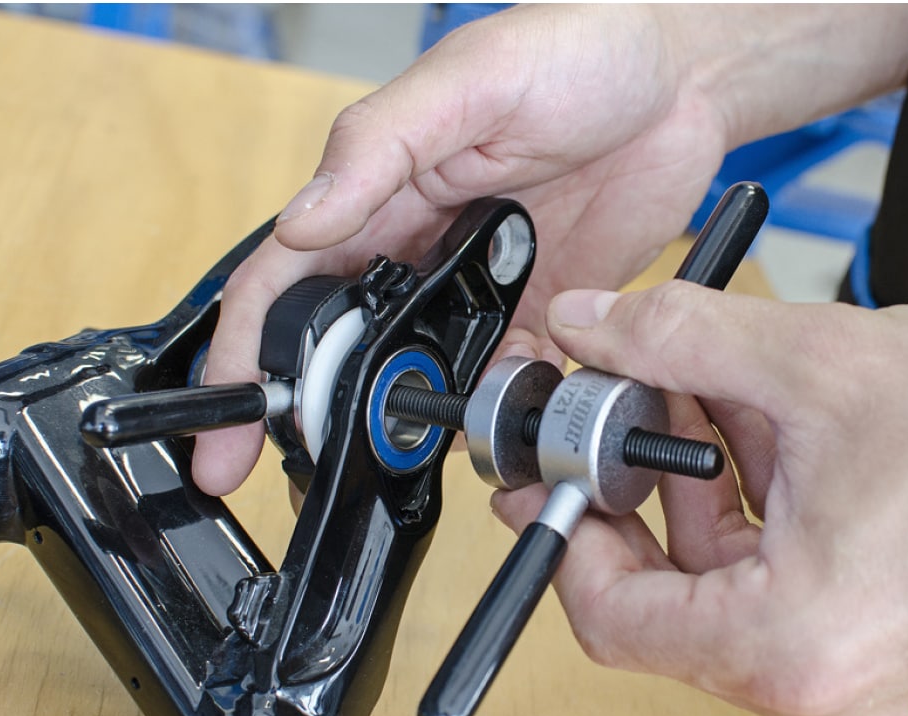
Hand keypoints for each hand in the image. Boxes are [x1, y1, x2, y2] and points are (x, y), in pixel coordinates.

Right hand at [193, 4, 737, 494]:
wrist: (682, 80)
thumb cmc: (574, 50)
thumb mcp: (466, 82)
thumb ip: (378, 148)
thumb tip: (303, 220)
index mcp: (379, 193)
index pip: (287, 281)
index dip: (247, 352)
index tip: (225, 423)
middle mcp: (418, 250)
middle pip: (343, 347)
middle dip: (314, 414)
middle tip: (304, 474)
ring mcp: (478, 288)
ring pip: (422, 376)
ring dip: (411, 420)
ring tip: (409, 457)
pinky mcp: (540, 311)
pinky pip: (507, 379)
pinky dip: (501, 407)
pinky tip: (509, 419)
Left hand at [492, 283, 907, 715]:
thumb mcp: (812, 362)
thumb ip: (673, 339)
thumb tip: (589, 328)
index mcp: (788, 647)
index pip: (610, 616)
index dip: (569, 529)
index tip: (557, 468)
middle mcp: (814, 690)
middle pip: (659, 603)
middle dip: (639, 492)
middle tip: (629, 409)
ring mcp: (846, 681)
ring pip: (714, 590)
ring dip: (697, 491)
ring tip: (715, 400)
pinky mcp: (871, 653)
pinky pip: (770, 591)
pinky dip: (750, 514)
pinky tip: (765, 434)